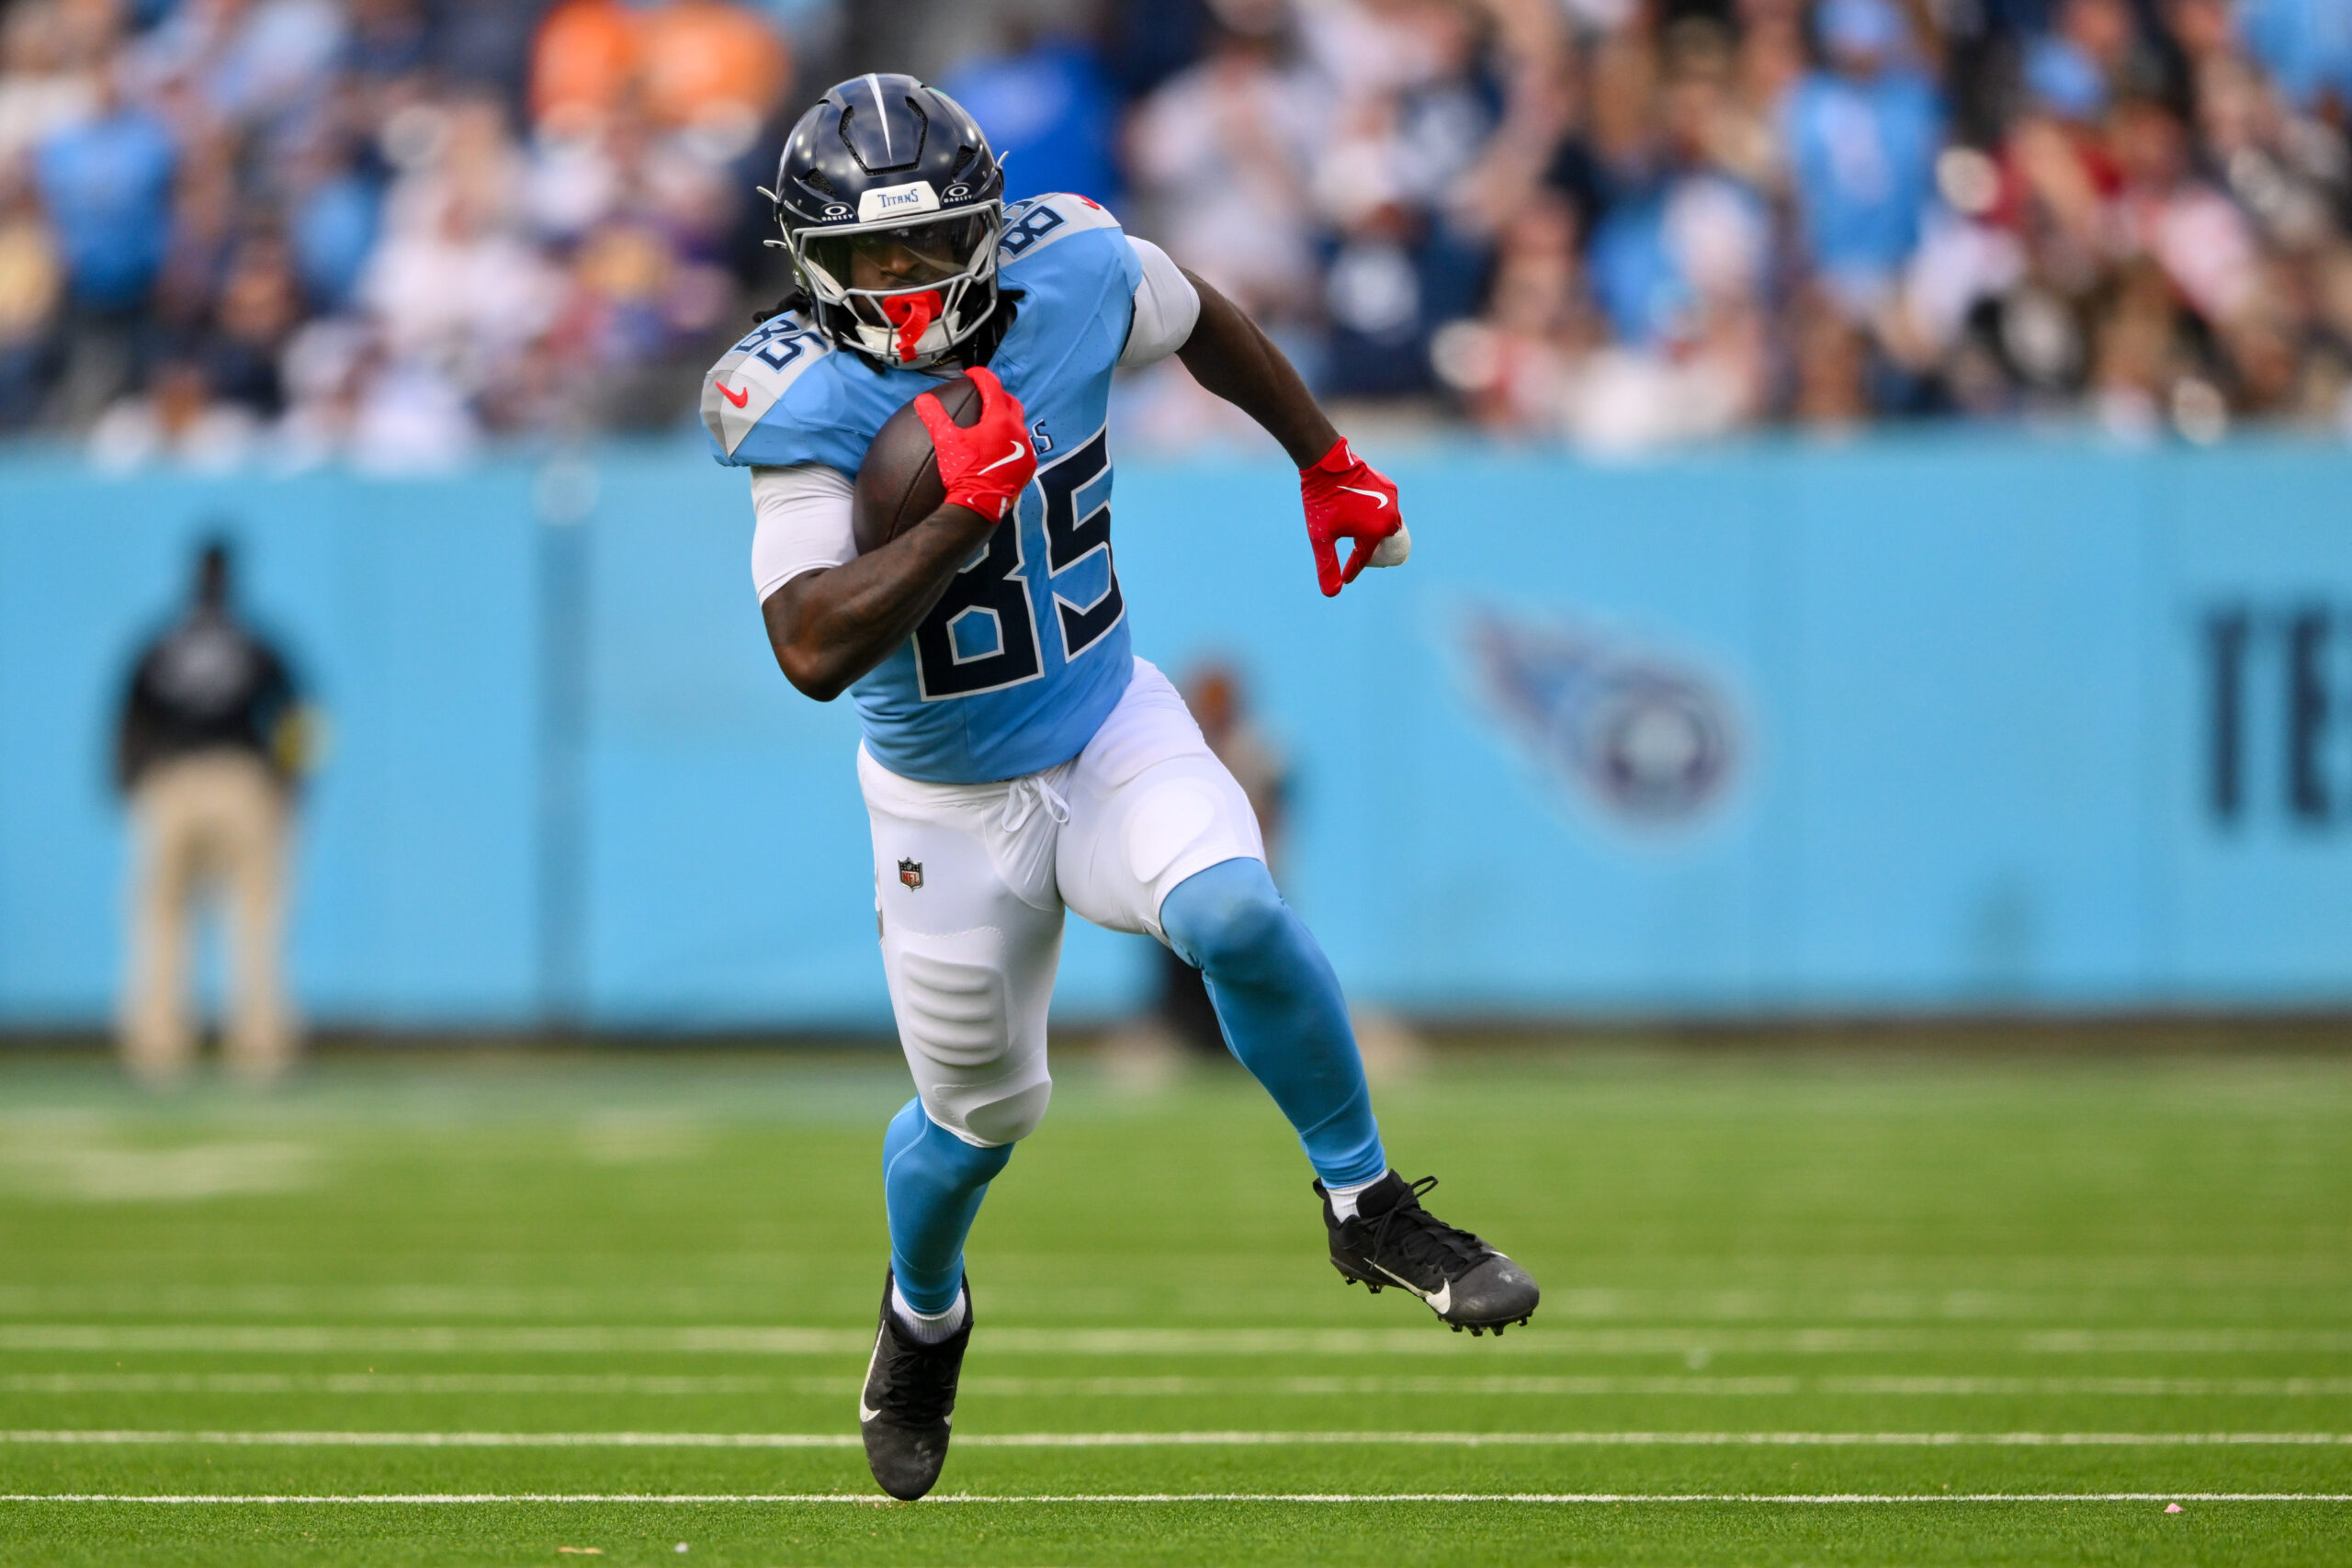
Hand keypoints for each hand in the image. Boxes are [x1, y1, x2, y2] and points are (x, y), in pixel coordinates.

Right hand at [916, 365, 1035, 520]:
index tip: (972, 374)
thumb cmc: (963, 472)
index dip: (981, 376)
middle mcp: (1018, 432)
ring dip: (1007, 418)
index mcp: (1000, 420)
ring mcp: (1026, 450)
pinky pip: (1023, 446)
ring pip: (1019, 425)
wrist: (978, 506)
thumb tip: (922, 400)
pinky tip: (1000, 446)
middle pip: (1012, 403)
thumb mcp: (946, 442)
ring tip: (992, 420)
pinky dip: (1012, 440)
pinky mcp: (1028, 467)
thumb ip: (935, 417)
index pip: (993, 386)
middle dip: (998, 395)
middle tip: (985, 395)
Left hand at [1299, 438, 1406, 596]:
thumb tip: (1332, 593)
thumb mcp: (1321, 537)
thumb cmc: (1322, 502)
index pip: (1364, 560)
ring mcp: (1392, 501)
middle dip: (1372, 556)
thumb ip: (1328, 565)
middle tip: (1360, 562)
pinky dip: (1379, 516)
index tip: (1345, 579)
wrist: (1327, 465)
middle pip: (1383, 545)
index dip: (1353, 571)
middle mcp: (1389, 518)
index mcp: (1375, 533)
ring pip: (1388, 526)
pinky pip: (1388, 508)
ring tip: (1364, 542)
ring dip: (1377, 536)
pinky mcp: (1390, 487)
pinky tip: (1367, 518)